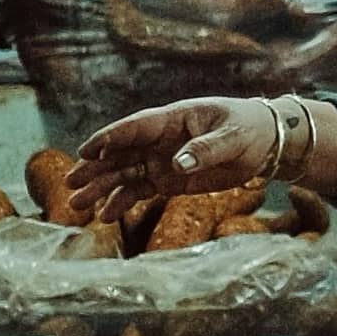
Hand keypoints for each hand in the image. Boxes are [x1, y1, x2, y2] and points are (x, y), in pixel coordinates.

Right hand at [80, 95, 336, 207]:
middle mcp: (160, 140)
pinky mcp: (169, 181)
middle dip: (94, 168)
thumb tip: (177, 164)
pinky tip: (107, 216)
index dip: (109, 138)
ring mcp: (161, 160)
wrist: (267, 144)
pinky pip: (140, 191)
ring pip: (123, 175)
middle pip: (120, 154)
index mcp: (172, 119)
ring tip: (78, 206)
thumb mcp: (233, 136)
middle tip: (69, 184)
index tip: (85, 150)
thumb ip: (206, 149)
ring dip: (101, 189)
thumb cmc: (250, 128)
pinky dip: (122, 203)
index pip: (134, 128)